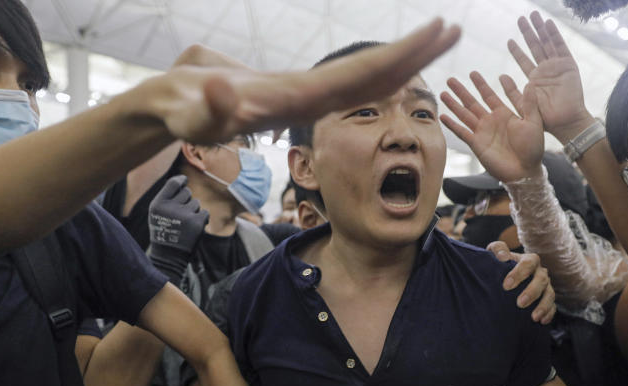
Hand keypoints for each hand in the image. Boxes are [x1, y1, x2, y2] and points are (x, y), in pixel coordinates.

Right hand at [146, 175, 209, 279]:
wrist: (169, 257)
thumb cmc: (165, 233)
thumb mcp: (158, 215)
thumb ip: (168, 198)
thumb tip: (183, 181)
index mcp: (158, 204)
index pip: (173, 183)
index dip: (181, 180)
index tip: (184, 180)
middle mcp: (170, 208)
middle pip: (187, 192)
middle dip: (187, 201)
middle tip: (181, 216)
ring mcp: (184, 215)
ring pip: (196, 203)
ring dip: (194, 212)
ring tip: (185, 225)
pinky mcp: (197, 223)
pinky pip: (205, 212)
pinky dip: (202, 219)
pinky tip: (195, 228)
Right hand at [160, 19, 460, 145]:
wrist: (174, 115)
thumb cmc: (180, 110)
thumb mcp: (191, 109)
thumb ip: (210, 108)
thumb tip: (225, 96)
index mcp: (298, 100)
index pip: (359, 77)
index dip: (397, 56)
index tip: (432, 34)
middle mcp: (311, 101)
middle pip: (373, 78)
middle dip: (414, 54)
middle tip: (453, 29)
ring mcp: (307, 97)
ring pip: (365, 78)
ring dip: (402, 59)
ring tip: (436, 34)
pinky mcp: (298, 91)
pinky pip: (347, 78)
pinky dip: (375, 65)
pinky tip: (393, 58)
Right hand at [440, 71, 545, 183]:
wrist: (525, 170)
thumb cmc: (533, 148)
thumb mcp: (534, 122)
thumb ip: (530, 103)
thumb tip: (530, 83)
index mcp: (504, 114)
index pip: (489, 95)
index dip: (481, 85)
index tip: (472, 73)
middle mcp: (491, 121)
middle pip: (472, 102)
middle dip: (461, 91)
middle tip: (450, 79)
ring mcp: (482, 132)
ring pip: (464, 115)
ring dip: (453, 105)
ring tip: (443, 94)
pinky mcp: (477, 144)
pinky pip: (462, 132)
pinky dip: (452, 125)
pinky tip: (443, 117)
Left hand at [488, 241, 556, 322]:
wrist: (505, 279)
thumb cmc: (500, 265)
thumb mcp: (495, 254)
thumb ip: (497, 249)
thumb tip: (502, 256)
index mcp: (529, 260)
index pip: (528, 263)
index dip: (518, 273)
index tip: (506, 286)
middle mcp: (540, 272)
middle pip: (541, 280)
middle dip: (532, 292)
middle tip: (520, 303)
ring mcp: (546, 286)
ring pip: (550, 294)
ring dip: (543, 306)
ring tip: (533, 317)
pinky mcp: (548, 299)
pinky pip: (553, 306)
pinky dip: (549, 313)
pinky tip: (542, 321)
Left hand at [508, 12, 595, 143]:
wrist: (565, 123)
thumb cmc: (545, 121)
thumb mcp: (523, 106)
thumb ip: (512, 92)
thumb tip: (501, 77)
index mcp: (535, 80)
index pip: (524, 61)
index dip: (517, 50)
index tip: (509, 40)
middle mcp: (546, 71)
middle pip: (535, 47)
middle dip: (529, 33)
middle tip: (522, 18)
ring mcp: (557, 67)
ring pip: (547, 43)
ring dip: (540, 29)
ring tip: (534, 15)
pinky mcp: (568, 65)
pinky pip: (560, 46)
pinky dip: (554, 35)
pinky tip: (548, 24)